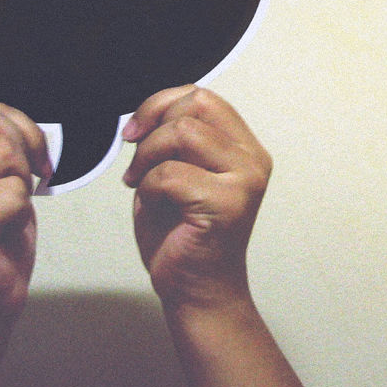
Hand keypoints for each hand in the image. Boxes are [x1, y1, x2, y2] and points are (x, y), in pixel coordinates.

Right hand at [0, 103, 52, 332]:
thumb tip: (24, 124)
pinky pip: (11, 195)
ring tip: (6, 216)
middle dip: (25, 159)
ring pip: (6, 157)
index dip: (19, 129)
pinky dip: (20, 215)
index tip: (30, 161)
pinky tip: (3, 234)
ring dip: (21, 188)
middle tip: (18, 195)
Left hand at [122, 85, 271, 309]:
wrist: (196, 290)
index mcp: (243, 147)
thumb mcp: (177, 171)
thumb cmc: (181, 234)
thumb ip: (174, 138)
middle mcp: (252, 159)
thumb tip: (149, 111)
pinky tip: (152, 205)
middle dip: (153, 127)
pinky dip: (148, 187)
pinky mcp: (227, 205)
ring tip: (142, 184)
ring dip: (147, 157)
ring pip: (182, 133)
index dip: (159, 104)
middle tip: (136, 162)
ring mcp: (244, 181)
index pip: (201, 96)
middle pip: (195, 104)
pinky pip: (170, 173)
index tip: (134, 132)